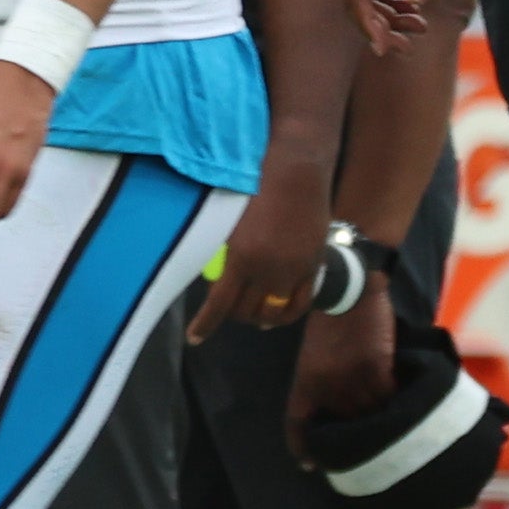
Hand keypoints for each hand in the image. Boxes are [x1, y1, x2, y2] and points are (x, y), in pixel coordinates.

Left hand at [187, 187, 323, 341]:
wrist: (296, 170)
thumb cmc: (255, 186)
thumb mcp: (231, 221)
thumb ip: (225, 251)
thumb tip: (216, 277)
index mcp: (242, 258)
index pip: (220, 304)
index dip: (205, 325)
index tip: (194, 338)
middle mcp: (269, 270)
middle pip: (247, 312)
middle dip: (234, 316)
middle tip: (228, 311)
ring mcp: (294, 271)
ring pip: (274, 313)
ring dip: (260, 318)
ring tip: (253, 316)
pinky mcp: (314, 266)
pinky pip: (300, 304)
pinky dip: (287, 314)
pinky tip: (278, 316)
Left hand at [286, 284, 398, 461]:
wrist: (348, 290)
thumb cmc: (328, 319)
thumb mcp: (313, 354)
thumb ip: (320, 380)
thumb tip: (333, 407)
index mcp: (305, 381)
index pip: (298, 423)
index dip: (302, 447)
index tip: (309, 465)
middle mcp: (327, 386)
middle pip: (342, 424)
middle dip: (351, 436)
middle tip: (362, 445)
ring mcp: (353, 379)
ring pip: (370, 413)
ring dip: (378, 421)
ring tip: (389, 429)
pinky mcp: (377, 369)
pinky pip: (389, 397)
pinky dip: (394, 402)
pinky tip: (402, 405)